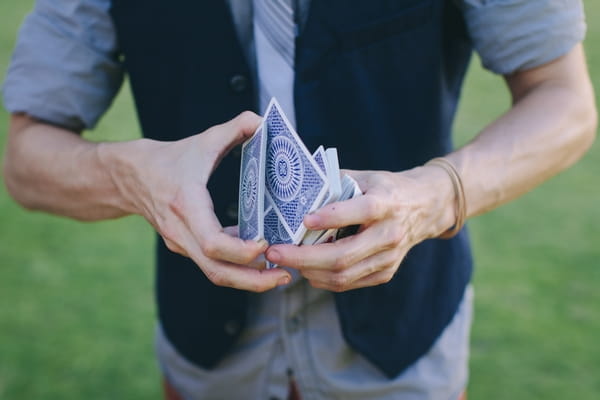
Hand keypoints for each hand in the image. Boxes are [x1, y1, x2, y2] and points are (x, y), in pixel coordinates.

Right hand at [101, 112, 290, 290]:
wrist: (128, 177)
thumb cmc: (167, 159)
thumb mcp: (202, 140)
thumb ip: (235, 127)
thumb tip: (263, 120)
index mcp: (186, 205)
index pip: (212, 242)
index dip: (240, 250)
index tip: (264, 244)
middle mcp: (181, 231)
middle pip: (217, 271)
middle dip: (253, 280)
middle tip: (285, 276)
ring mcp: (181, 243)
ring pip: (215, 274)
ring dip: (248, 280)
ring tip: (279, 275)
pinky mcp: (185, 247)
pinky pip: (212, 265)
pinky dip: (236, 267)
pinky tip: (259, 258)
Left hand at [265, 166, 455, 291]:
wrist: (426, 207)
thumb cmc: (386, 188)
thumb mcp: (365, 177)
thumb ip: (334, 185)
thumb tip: (296, 195)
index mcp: (386, 203)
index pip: (361, 211)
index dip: (332, 217)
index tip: (304, 220)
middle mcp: (390, 233)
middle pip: (344, 254)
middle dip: (303, 257)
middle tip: (275, 252)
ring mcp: (389, 257)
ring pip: (344, 274)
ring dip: (309, 271)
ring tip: (285, 261)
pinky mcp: (386, 272)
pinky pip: (350, 283)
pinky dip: (323, 279)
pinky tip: (307, 269)